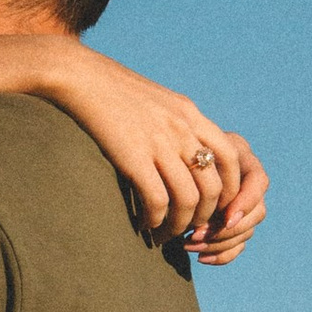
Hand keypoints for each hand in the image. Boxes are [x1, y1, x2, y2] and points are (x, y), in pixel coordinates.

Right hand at [45, 42, 269, 256]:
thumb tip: (188, 150)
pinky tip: (144, 225)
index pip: (231, 157)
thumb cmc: (113, 91)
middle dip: (206, 217)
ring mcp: (160, 143)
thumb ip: (177, 123)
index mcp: (190, 114)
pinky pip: (157, 200)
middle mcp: (182, 129)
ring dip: (179, 225)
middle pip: (213, 186)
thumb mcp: (157, 100)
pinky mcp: (134, 157)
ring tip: (165, 235)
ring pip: (188, 200)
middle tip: (190, 230)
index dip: (231, 189)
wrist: (81, 77)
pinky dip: (155, 220)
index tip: (216, 206)